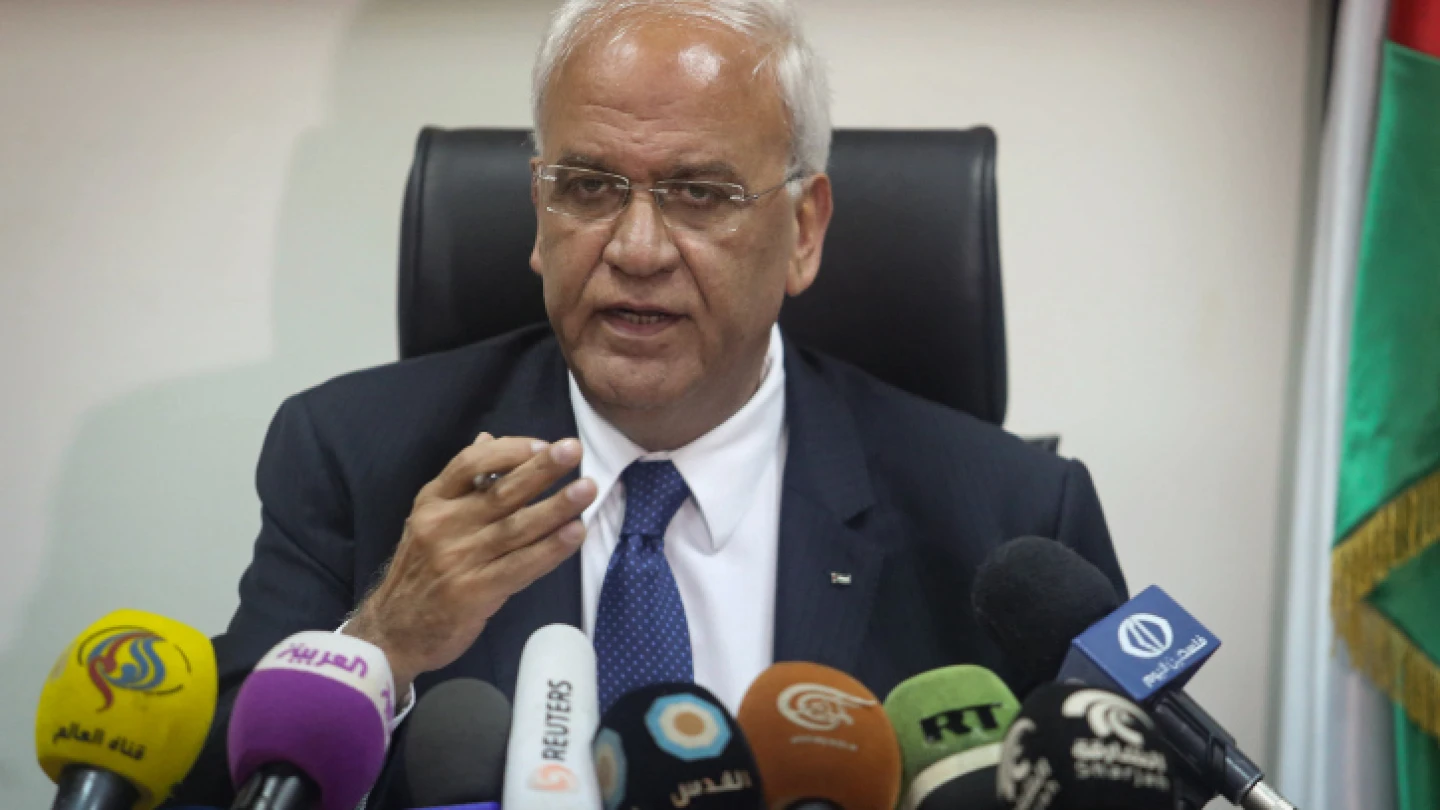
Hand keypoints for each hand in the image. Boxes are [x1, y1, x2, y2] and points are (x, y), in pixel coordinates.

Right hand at [343, 433, 596, 692]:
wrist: (394, 630)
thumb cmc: (422, 570)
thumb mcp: (430, 519)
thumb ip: (463, 483)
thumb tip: (488, 439)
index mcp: (432, 501)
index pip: (469, 463)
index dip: (509, 451)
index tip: (543, 443)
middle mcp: (443, 525)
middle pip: (500, 492)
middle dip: (540, 469)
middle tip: (574, 449)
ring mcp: (458, 559)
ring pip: (515, 527)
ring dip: (556, 506)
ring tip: (587, 488)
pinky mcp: (474, 592)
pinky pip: (520, 565)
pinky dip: (550, 549)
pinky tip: (575, 533)